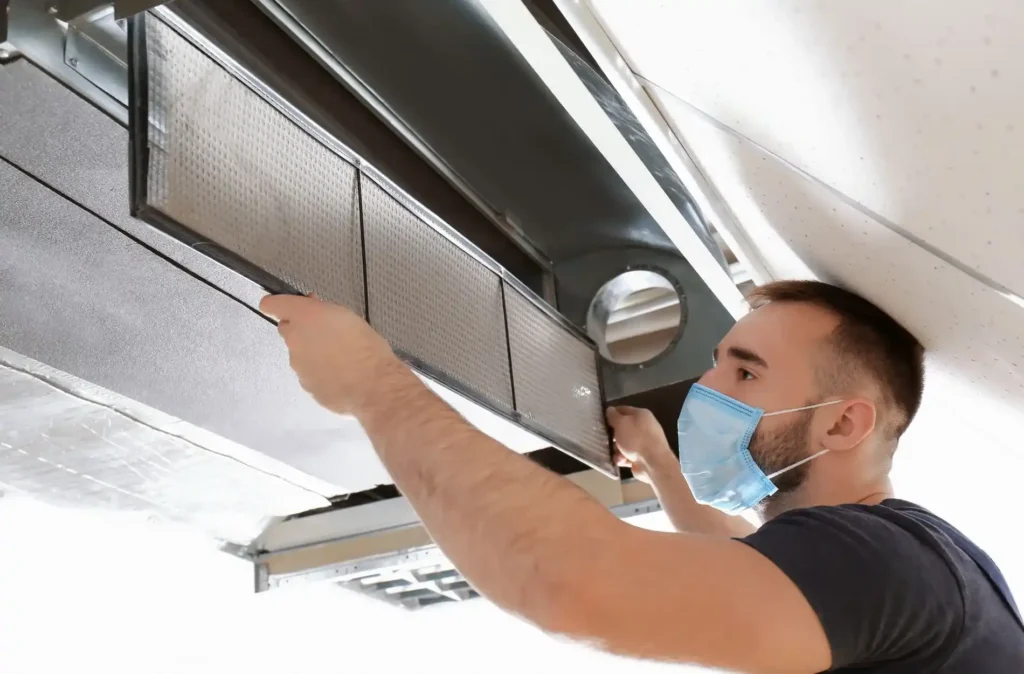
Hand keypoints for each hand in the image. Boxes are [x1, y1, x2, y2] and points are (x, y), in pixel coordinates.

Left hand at [259, 294, 405, 415]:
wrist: (374, 386)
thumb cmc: (366, 347)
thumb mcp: (348, 316)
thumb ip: (324, 312)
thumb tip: (314, 311)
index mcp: (305, 317)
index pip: (273, 304)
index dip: (276, 303)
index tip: (280, 305)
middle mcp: (295, 340)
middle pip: (288, 330)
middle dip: (302, 330)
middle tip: (326, 333)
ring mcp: (298, 366)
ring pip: (300, 354)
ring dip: (314, 353)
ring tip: (341, 358)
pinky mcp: (306, 386)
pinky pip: (310, 374)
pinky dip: (321, 373)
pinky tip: (342, 375)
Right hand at [606, 406, 675, 484]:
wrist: (653, 463)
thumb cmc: (636, 439)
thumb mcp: (621, 423)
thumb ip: (613, 416)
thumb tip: (610, 410)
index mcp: (642, 415)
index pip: (623, 410)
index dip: (612, 414)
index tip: (602, 421)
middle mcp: (645, 427)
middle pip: (624, 429)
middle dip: (614, 436)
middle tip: (607, 439)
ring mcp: (645, 443)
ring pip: (624, 443)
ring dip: (617, 449)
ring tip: (617, 453)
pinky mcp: (643, 456)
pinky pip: (628, 455)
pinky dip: (624, 458)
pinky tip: (622, 461)